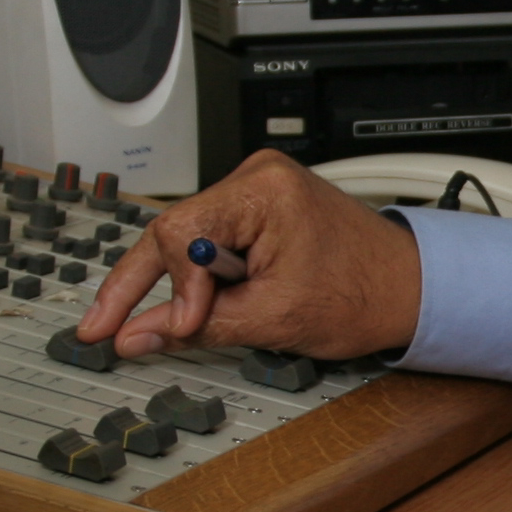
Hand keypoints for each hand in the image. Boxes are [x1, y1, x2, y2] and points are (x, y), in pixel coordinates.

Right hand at [73, 151, 423, 362]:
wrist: (410, 288)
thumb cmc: (364, 293)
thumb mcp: (272, 318)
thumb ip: (196, 326)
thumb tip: (136, 334)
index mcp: (264, 190)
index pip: (180, 230)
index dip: (171, 284)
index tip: (178, 324)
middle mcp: (256, 177)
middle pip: (173, 231)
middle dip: (139, 283)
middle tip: (101, 325)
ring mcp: (257, 191)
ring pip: (186, 239)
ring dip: (176, 284)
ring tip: (168, 321)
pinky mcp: (259, 210)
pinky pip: (210, 242)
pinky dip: (199, 277)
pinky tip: (196, 305)